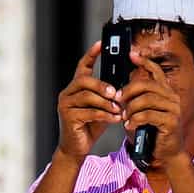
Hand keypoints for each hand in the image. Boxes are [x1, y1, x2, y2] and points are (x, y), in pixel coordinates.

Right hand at [56, 41, 122, 160]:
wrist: (76, 149)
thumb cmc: (90, 127)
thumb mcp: (103, 108)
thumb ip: (111, 96)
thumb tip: (127, 85)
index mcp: (76, 88)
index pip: (82, 66)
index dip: (91, 54)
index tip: (101, 43)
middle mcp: (68, 93)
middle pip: (84, 80)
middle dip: (102, 85)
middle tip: (117, 93)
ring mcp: (66, 105)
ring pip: (87, 96)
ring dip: (106, 103)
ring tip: (119, 109)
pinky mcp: (68, 118)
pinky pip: (89, 112)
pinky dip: (105, 115)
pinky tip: (115, 119)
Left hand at [119, 52, 183, 164]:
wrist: (167, 154)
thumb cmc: (153, 133)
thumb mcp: (144, 113)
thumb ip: (138, 100)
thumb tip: (121, 90)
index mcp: (167, 93)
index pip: (156, 72)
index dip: (144, 62)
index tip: (131, 55)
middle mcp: (173, 98)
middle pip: (147, 85)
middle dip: (129, 91)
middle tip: (118, 99)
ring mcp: (173, 110)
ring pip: (146, 100)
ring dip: (130, 108)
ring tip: (124, 117)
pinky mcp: (170, 122)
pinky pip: (147, 115)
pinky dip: (135, 119)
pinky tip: (129, 125)